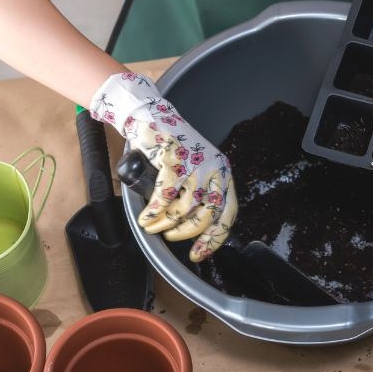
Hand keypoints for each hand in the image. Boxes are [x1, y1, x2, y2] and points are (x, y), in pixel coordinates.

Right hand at [90, 73, 236, 261]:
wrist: (151, 117)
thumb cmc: (171, 149)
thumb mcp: (195, 171)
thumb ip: (199, 195)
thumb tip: (194, 231)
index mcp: (223, 174)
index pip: (227, 214)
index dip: (213, 239)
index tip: (197, 254)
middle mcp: (213, 168)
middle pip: (206, 213)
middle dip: (185, 232)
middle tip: (169, 237)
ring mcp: (194, 162)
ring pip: (184, 206)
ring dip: (165, 223)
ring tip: (152, 226)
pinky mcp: (172, 157)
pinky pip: (164, 194)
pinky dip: (153, 211)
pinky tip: (145, 217)